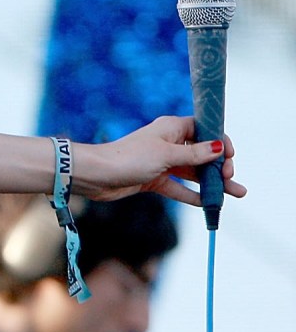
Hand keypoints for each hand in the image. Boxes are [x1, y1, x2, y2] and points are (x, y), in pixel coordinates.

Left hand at [76, 116, 240, 205]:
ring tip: (236, 194)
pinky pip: (179, 187)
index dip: (220, 142)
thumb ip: (195, 155)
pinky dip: (193, 194)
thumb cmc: (129, 158)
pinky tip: (209, 203)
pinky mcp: (154, 179)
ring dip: (213, 183)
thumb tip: (219, 147)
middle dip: (219, 166)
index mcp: (172, 128)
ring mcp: (162, 162)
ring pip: (193, 173)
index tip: (229, 156)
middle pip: (202, 153)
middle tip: (229, 178)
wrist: (95, 175)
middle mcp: (169, 143)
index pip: (205, 130)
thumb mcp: (166, 155)